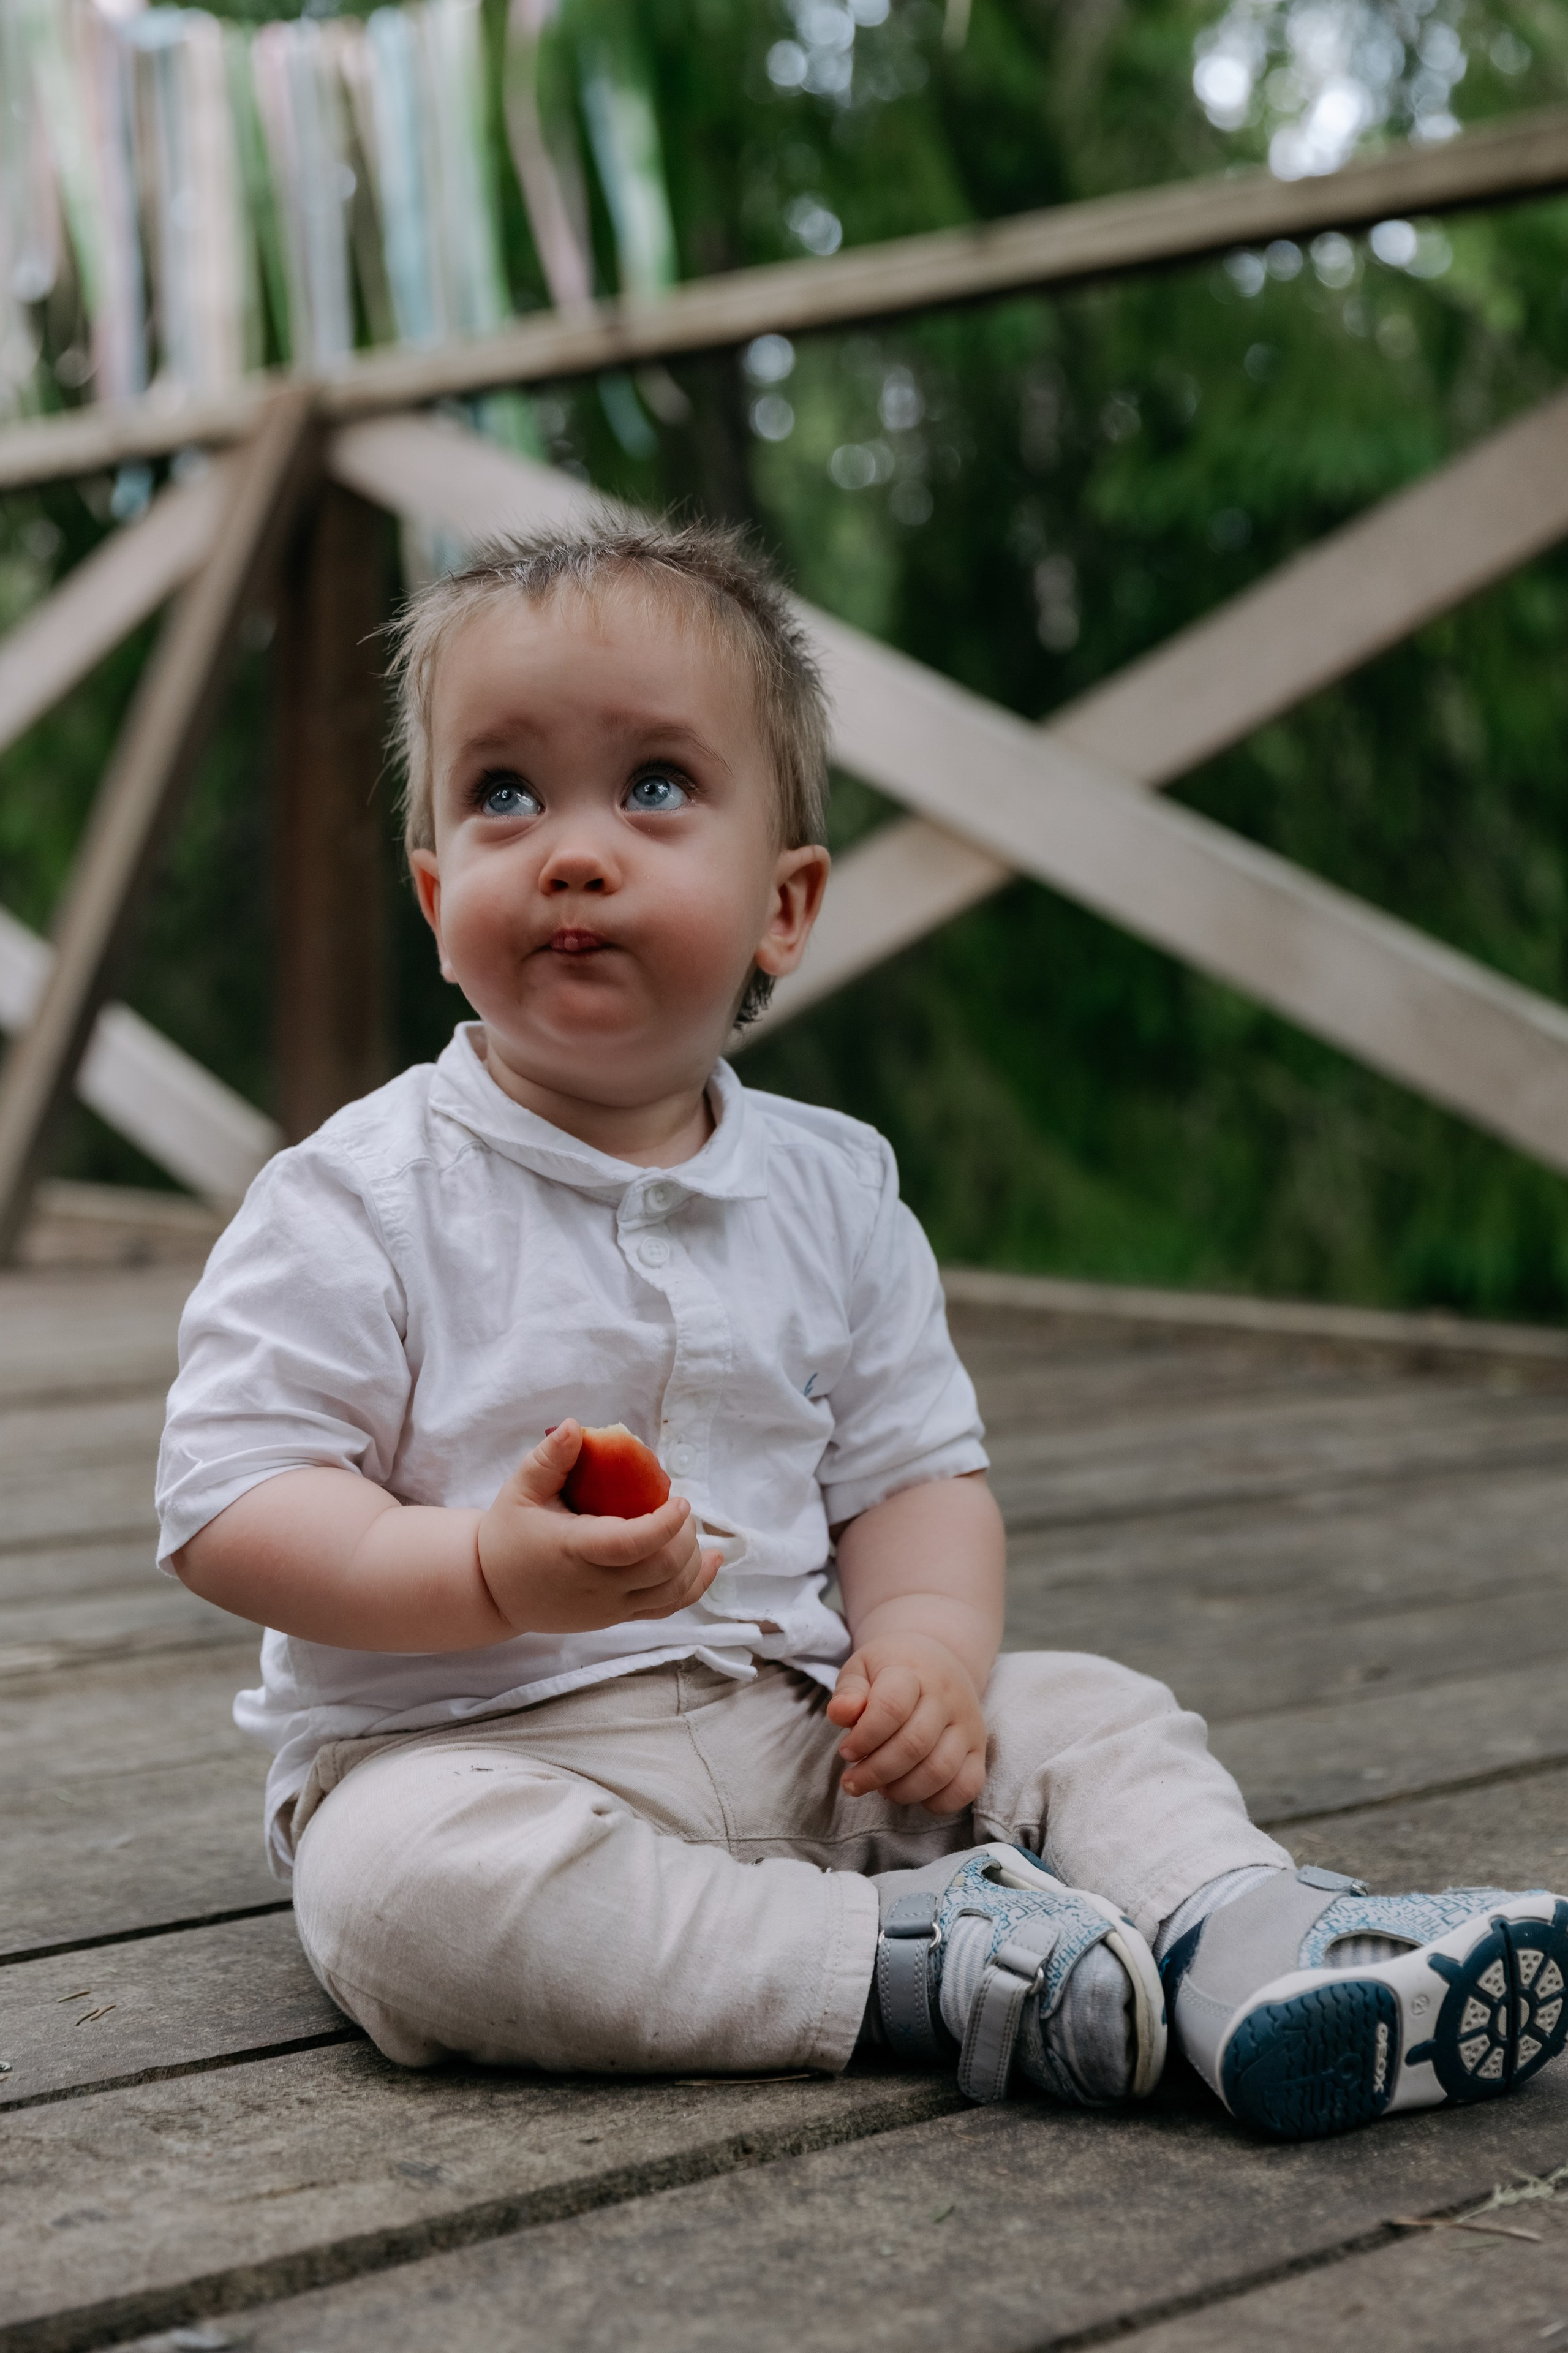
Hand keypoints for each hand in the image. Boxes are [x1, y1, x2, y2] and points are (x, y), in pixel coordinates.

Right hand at [477, 1420, 720, 1635]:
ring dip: (693, 1560)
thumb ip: (549, 1459)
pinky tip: (713, 1561)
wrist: (493, 1591)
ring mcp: (610, 1607)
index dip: (665, 1525)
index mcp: (575, 1551)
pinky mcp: (617, 1618)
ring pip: (672, 1592)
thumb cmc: (509, 1535)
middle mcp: (597, 1586)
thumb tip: (576, 1426)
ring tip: (690, 1530)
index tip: (679, 1500)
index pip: (632, 1545)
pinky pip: (667, 1608)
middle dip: (685, 1536)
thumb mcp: (519, 1490)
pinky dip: (696, 1586)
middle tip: (680, 1509)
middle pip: (663, 1569)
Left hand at [825, 1631, 986, 1813]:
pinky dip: (938, 1802)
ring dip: (903, 1790)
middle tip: (853, 1781)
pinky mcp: (979, 1750)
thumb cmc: (891, 1669)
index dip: (864, 1737)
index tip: (846, 1750)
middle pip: (914, 1745)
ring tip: (881, 1788)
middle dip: (876, 1772)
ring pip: (940, 1770)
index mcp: (913, 1671)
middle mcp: (947, 1697)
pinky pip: (968, 1787)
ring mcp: (968, 1725)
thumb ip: (848, 1692)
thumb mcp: (861, 1668)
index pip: (891, 1707)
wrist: (937, 1661)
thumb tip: (841, 1714)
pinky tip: (913, 1793)